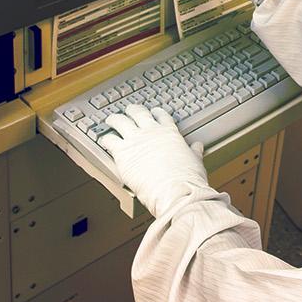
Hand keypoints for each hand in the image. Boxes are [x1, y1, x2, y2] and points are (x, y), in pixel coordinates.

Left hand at [96, 103, 208, 217]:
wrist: (175, 191)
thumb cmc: (187, 180)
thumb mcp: (195, 162)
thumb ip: (194, 152)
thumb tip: (198, 147)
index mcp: (170, 132)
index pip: (160, 115)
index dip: (155, 113)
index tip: (152, 114)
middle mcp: (151, 132)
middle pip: (138, 112)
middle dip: (132, 110)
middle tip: (128, 111)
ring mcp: (136, 140)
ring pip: (119, 121)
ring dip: (114, 119)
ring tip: (110, 120)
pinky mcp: (123, 153)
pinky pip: (109, 140)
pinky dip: (105, 139)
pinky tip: (103, 141)